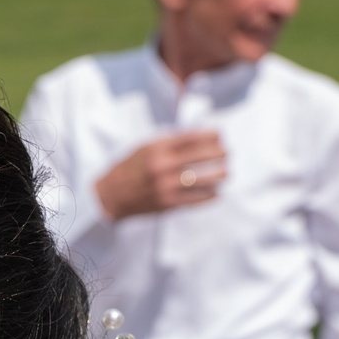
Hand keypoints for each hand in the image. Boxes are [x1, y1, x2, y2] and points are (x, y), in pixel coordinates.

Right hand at [93, 130, 226, 218]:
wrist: (111, 195)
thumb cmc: (131, 167)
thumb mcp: (145, 147)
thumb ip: (170, 142)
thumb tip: (200, 136)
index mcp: (156, 148)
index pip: (190, 138)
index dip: (209, 135)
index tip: (220, 135)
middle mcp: (162, 165)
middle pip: (200, 156)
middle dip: (218, 154)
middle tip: (227, 153)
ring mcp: (165, 186)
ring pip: (201, 179)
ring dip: (218, 175)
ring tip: (226, 173)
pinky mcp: (167, 203)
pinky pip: (195, 199)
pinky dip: (209, 196)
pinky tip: (217, 192)